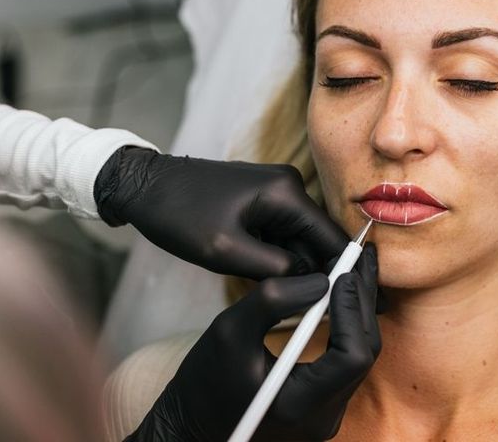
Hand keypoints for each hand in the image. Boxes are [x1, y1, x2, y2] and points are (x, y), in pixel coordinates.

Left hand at [94, 147, 347, 277]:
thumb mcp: (226, 251)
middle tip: (317, 312)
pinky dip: (278, 255)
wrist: (143, 186)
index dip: (343, 271)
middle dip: (317, 272)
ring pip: (298, 239)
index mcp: (286, 193)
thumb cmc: (179, 215)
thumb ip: (276, 269)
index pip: (331, 237)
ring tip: (287, 297)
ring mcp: (276, 190)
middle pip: (317, 239)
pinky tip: (264, 276)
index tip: (354, 302)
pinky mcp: (263, 198)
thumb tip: (314, 282)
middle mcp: (289, 186)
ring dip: (293, 266)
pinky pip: (282, 232)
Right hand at [128, 243, 381, 441]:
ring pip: (359, 356)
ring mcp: (326, 414)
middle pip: (363, 353)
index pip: (351, 356)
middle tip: (360, 258)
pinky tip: (342, 297)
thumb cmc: (203, 383)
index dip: (352, 309)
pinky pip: (346, 362)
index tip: (343, 273)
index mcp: (301, 406)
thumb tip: (321, 280)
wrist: (190, 425)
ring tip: (355, 270)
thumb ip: (273, 301)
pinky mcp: (323, 405)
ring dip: (358, 311)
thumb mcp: (228, 331)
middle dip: (362, 301)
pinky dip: (347, 326)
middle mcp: (324, 417)